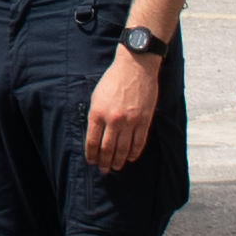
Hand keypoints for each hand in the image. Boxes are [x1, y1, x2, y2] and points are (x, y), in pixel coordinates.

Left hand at [82, 43, 157, 172]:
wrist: (136, 66)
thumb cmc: (113, 80)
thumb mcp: (96, 96)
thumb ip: (95, 116)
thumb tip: (94, 135)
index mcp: (98, 113)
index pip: (92, 142)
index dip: (91, 155)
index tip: (91, 161)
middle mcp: (113, 120)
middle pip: (107, 149)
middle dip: (104, 162)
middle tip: (103, 169)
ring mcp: (130, 121)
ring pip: (123, 149)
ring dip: (119, 161)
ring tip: (116, 167)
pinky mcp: (144, 120)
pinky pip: (139, 142)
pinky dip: (134, 152)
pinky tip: (130, 158)